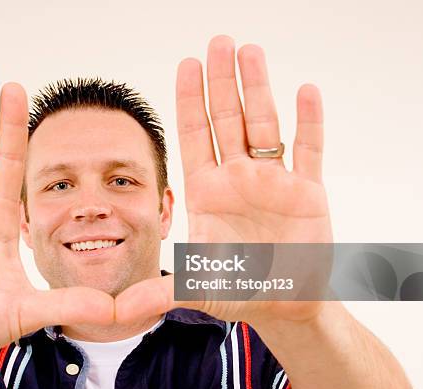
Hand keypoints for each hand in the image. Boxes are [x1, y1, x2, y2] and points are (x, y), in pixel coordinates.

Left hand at [116, 36, 332, 327]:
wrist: (283, 306)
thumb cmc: (239, 292)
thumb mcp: (195, 289)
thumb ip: (157, 295)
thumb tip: (113, 313)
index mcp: (207, 192)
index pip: (195, 136)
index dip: (190, 100)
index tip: (186, 64)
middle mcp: (238, 179)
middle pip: (227, 120)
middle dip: (222, 82)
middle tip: (218, 42)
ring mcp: (273, 181)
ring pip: (265, 124)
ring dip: (259, 89)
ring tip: (252, 52)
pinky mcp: (308, 192)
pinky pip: (309, 150)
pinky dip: (309, 122)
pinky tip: (305, 92)